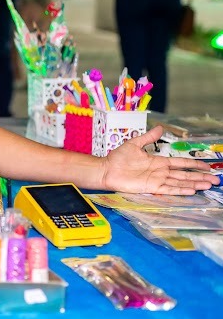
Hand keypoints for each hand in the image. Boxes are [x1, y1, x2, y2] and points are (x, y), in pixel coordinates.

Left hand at [99, 126, 218, 194]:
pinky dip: (180, 190)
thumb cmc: (118, 158)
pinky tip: (191, 190)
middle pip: (184, 175)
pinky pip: (168, 189)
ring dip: (194, 184)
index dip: (194, 165)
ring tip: (208, 185)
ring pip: (180, 183)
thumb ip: (148, 137)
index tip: (206, 167)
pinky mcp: (151, 188)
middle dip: (200, 177)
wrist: (106, 169)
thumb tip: (160, 128)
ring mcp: (157, 180)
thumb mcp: (134, 144)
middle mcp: (160, 172)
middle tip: (216, 179)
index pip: (180, 164)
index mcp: (159, 162)